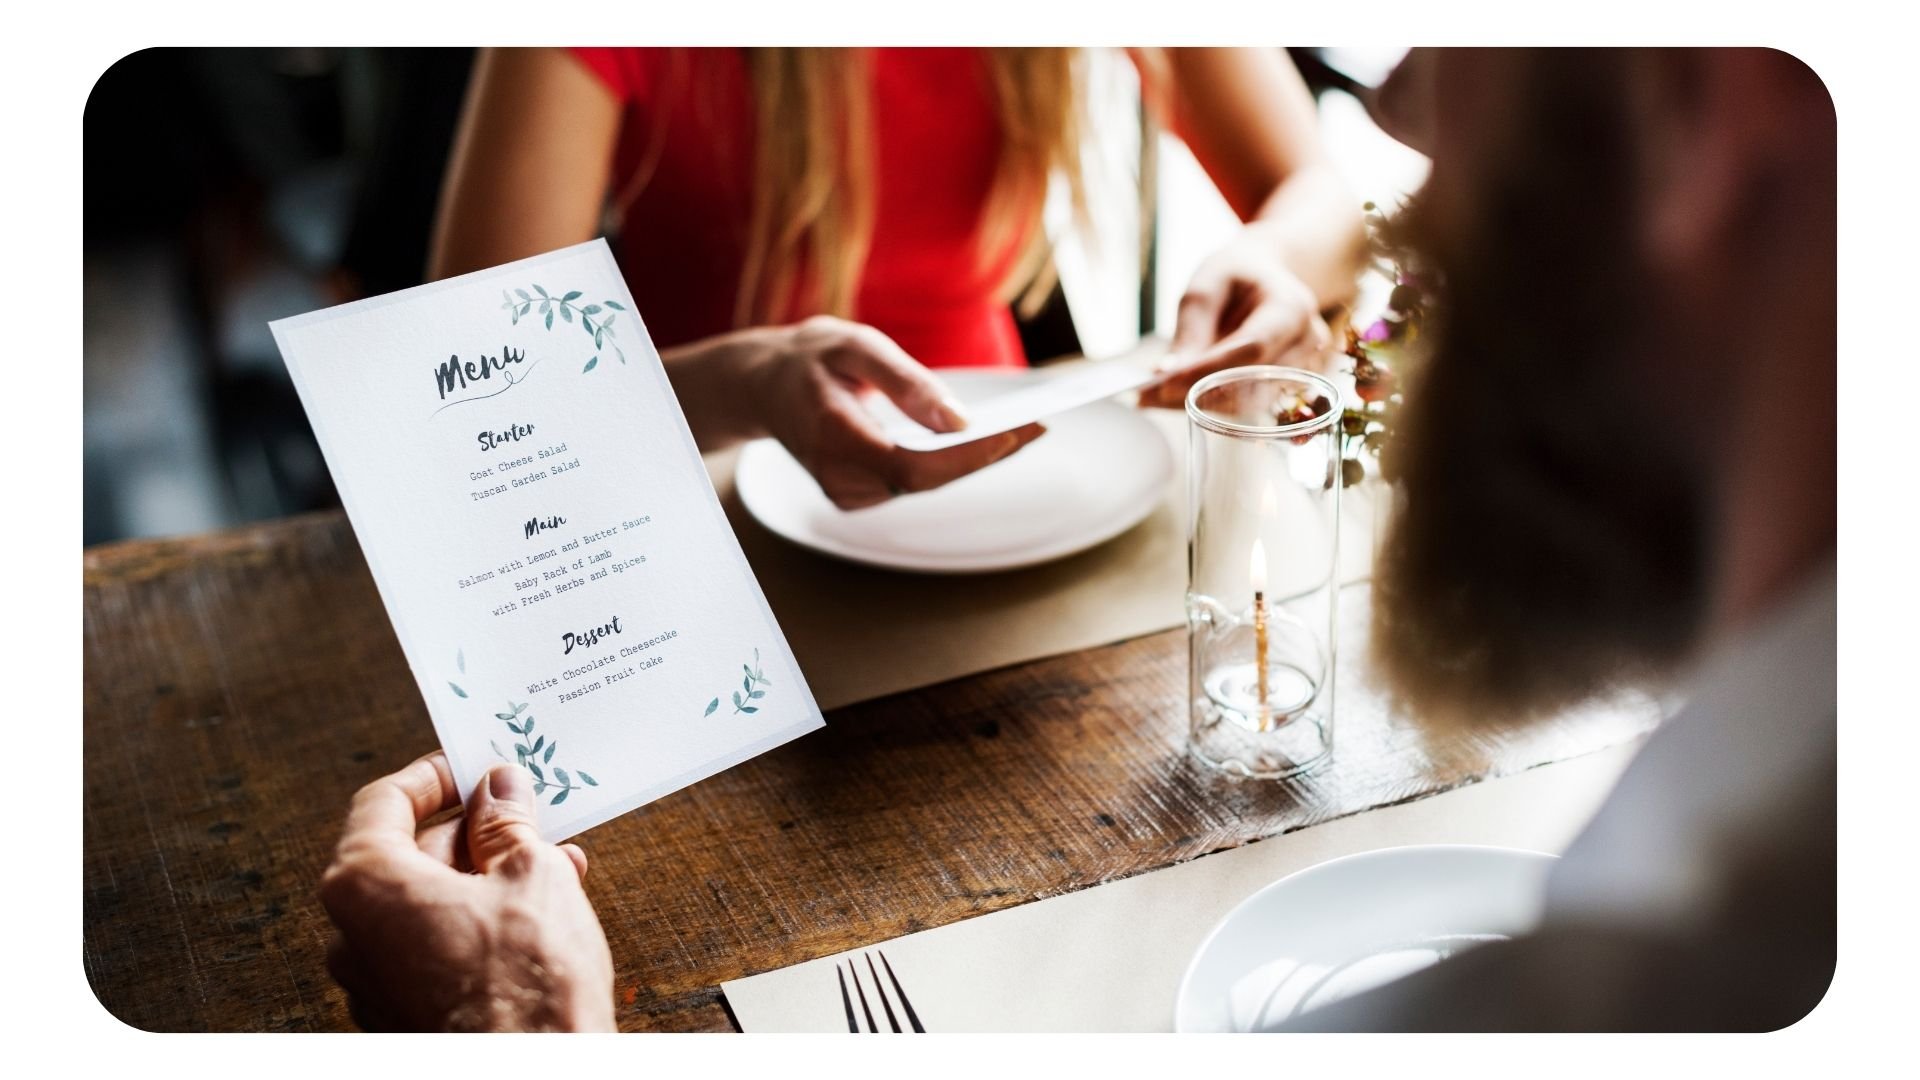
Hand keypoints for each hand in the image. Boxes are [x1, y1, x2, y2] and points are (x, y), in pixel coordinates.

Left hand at [319, 753, 614, 1030]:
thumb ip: (506, 823)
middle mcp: (353, 936)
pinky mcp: (403, 1016)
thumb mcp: (531, 873)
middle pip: (406, 855)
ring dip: (485, 876)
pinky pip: (435, 947)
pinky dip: (479, 921)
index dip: (434, 776)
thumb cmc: (527, 982)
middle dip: (472, 831)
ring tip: (552, 862)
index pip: (383, 802)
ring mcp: (375, 983)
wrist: (535, 1076)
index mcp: (365, 885)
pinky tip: (537, 914)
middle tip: (525, 813)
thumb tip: (499, 789)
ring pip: (427, 903)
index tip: (472, 766)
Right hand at [737, 316, 1045, 509]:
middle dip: (986, 454)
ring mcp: (845, 493)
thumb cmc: (812, 358)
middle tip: (1041, 425)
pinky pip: (915, 481)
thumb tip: (959, 420)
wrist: (762, 386)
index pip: (914, 467)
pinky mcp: (855, 496)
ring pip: (925, 483)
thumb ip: (905, 382)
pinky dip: (950, 461)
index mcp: (832, 437)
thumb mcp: (855, 347)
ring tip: (1025, 428)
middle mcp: (837, 478)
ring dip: (973, 458)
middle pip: (928, 479)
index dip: (968, 456)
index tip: (1018, 432)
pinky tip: (982, 439)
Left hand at [1139, 223, 1333, 407]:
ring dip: (1197, 404)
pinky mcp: (1288, 388)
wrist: (1266, 278)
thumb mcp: (1206, 287)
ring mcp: (1303, 369)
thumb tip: (1168, 374)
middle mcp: (1307, 343)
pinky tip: (1174, 397)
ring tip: (1152, 397)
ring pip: (1248, 403)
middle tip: (1145, 396)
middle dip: (1195, 393)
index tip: (1164, 384)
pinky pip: (1246, 405)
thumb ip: (1190, 330)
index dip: (1208, 370)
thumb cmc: (1236, 276)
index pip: (1251, 348)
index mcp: (1292, 307)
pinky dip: (1207, 405)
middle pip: (1251, 383)